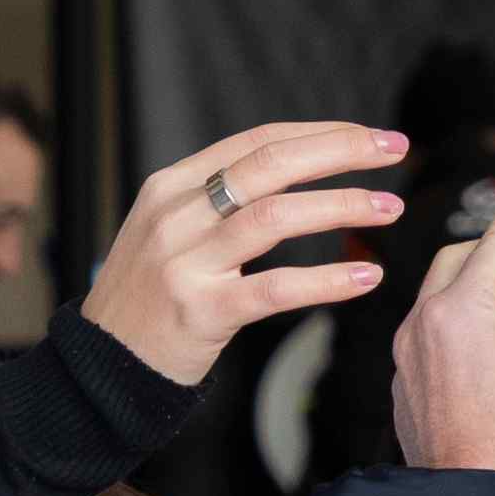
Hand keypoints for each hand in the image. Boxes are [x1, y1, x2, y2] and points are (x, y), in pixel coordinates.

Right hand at [80, 122, 410, 383]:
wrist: (101, 363)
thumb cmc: (149, 296)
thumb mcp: (169, 230)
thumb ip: (220, 200)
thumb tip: (296, 171)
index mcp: (172, 186)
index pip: (257, 141)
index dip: (320, 132)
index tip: (370, 134)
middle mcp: (176, 215)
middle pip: (270, 165)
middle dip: (340, 151)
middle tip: (393, 149)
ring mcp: (185, 262)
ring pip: (275, 217)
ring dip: (341, 207)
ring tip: (387, 208)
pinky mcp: (201, 310)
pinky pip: (275, 288)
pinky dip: (326, 280)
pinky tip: (364, 275)